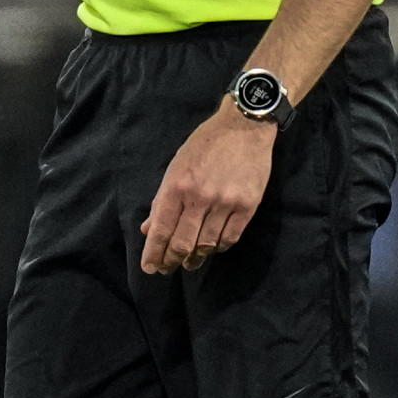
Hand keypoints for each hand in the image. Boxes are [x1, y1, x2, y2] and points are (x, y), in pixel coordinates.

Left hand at [141, 102, 274, 274]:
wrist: (244, 128)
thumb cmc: (205, 145)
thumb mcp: (176, 166)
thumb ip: (162, 200)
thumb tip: (149, 230)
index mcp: (177, 186)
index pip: (161, 229)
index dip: (154, 253)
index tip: (150, 268)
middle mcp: (200, 197)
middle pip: (183, 243)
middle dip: (172, 260)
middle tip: (167, 268)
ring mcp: (225, 203)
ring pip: (206, 245)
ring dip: (195, 258)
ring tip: (189, 263)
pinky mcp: (247, 206)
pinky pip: (230, 238)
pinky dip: (218, 248)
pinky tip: (211, 249)